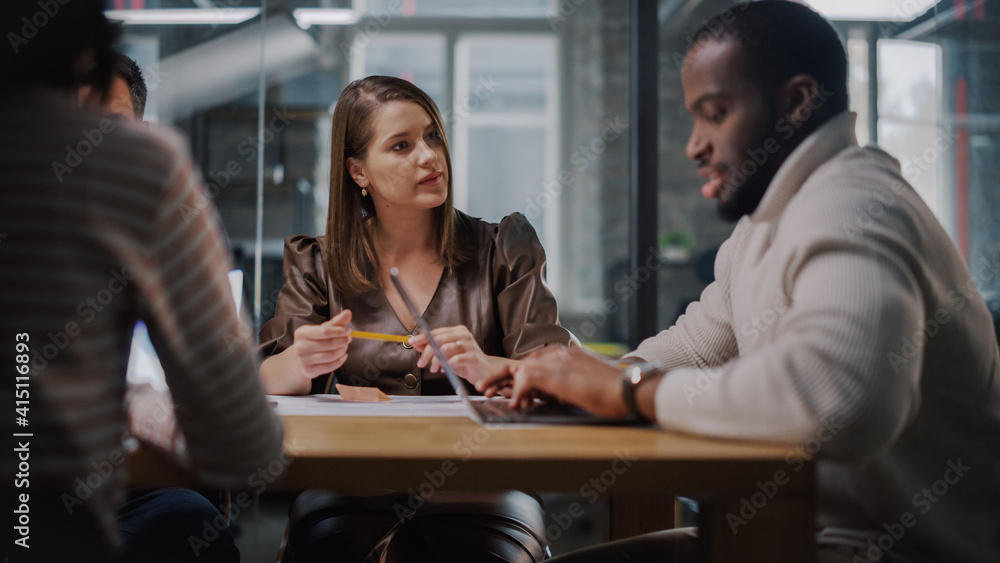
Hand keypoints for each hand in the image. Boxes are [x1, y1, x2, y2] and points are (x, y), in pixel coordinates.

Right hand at [292, 309, 351, 380]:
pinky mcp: (309, 370)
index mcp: (302, 333)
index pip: (325, 331)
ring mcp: (304, 360)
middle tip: (347, 339)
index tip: (348, 331)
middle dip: (342, 341)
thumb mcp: (322, 329)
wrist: (300, 359)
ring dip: (342, 351)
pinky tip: (342, 356)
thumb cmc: (313, 341)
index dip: (339, 331)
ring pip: (331, 356)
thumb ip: (336, 322)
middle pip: (329, 344)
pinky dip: (339, 361)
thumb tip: (348, 313)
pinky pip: (330, 366)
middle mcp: (301, 346)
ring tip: (344, 347)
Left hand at [409, 325, 511, 386]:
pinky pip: (456, 359)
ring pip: (445, 348)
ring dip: (436, 361)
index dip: (422, 337)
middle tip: (421, 362)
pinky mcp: (473, 357)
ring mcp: (469, 345)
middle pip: (438, 339)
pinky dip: (448, 365)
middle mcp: (463, 335)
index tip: (412, 342)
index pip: (436, 332)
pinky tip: (446, 369)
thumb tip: (416, 343)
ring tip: (434, 368)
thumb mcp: (446, 355)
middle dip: (426, 352)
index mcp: (457, 332)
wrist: (484, 372)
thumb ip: (432, 348)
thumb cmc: (466, 363)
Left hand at [476, 345, 629, 417]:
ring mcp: (557, 362)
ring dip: (502, 382)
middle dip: (502, 376)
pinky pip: (527, 380)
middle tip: (486, 388)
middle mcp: (560, 353)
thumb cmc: (615, 390)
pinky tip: (513, 404)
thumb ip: (571, 382)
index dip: (518, 373)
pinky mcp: (556, 374)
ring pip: (520, 368)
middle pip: (522, 362)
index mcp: (568, 354)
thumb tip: (561, 394)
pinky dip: (517, 392)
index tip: (506, 384)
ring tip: (488, 394)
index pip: (535, 360)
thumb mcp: (588, 382)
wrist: (628, 388)